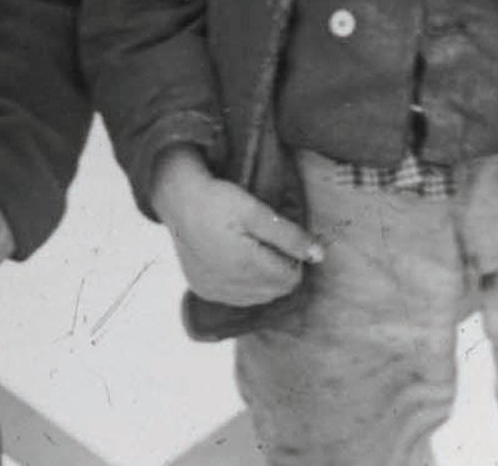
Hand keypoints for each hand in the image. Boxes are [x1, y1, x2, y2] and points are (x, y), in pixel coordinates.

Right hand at [151, 146, 322, 306]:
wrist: (178, 200)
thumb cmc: (218, 200)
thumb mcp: (256, 211)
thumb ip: (289, 236)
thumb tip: (319, 255)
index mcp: (248, 267)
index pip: (290, 279)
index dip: (293, 259)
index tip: (282, 239)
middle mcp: (231, 286)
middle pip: (275, 291)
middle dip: (279, 270)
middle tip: (267, 243)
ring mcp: (216, 292)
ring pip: (257, 297)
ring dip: (261, 279)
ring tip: (250, 250)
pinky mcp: (204, 290)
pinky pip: (235, 297)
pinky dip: (242, 284)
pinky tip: (234, 260)